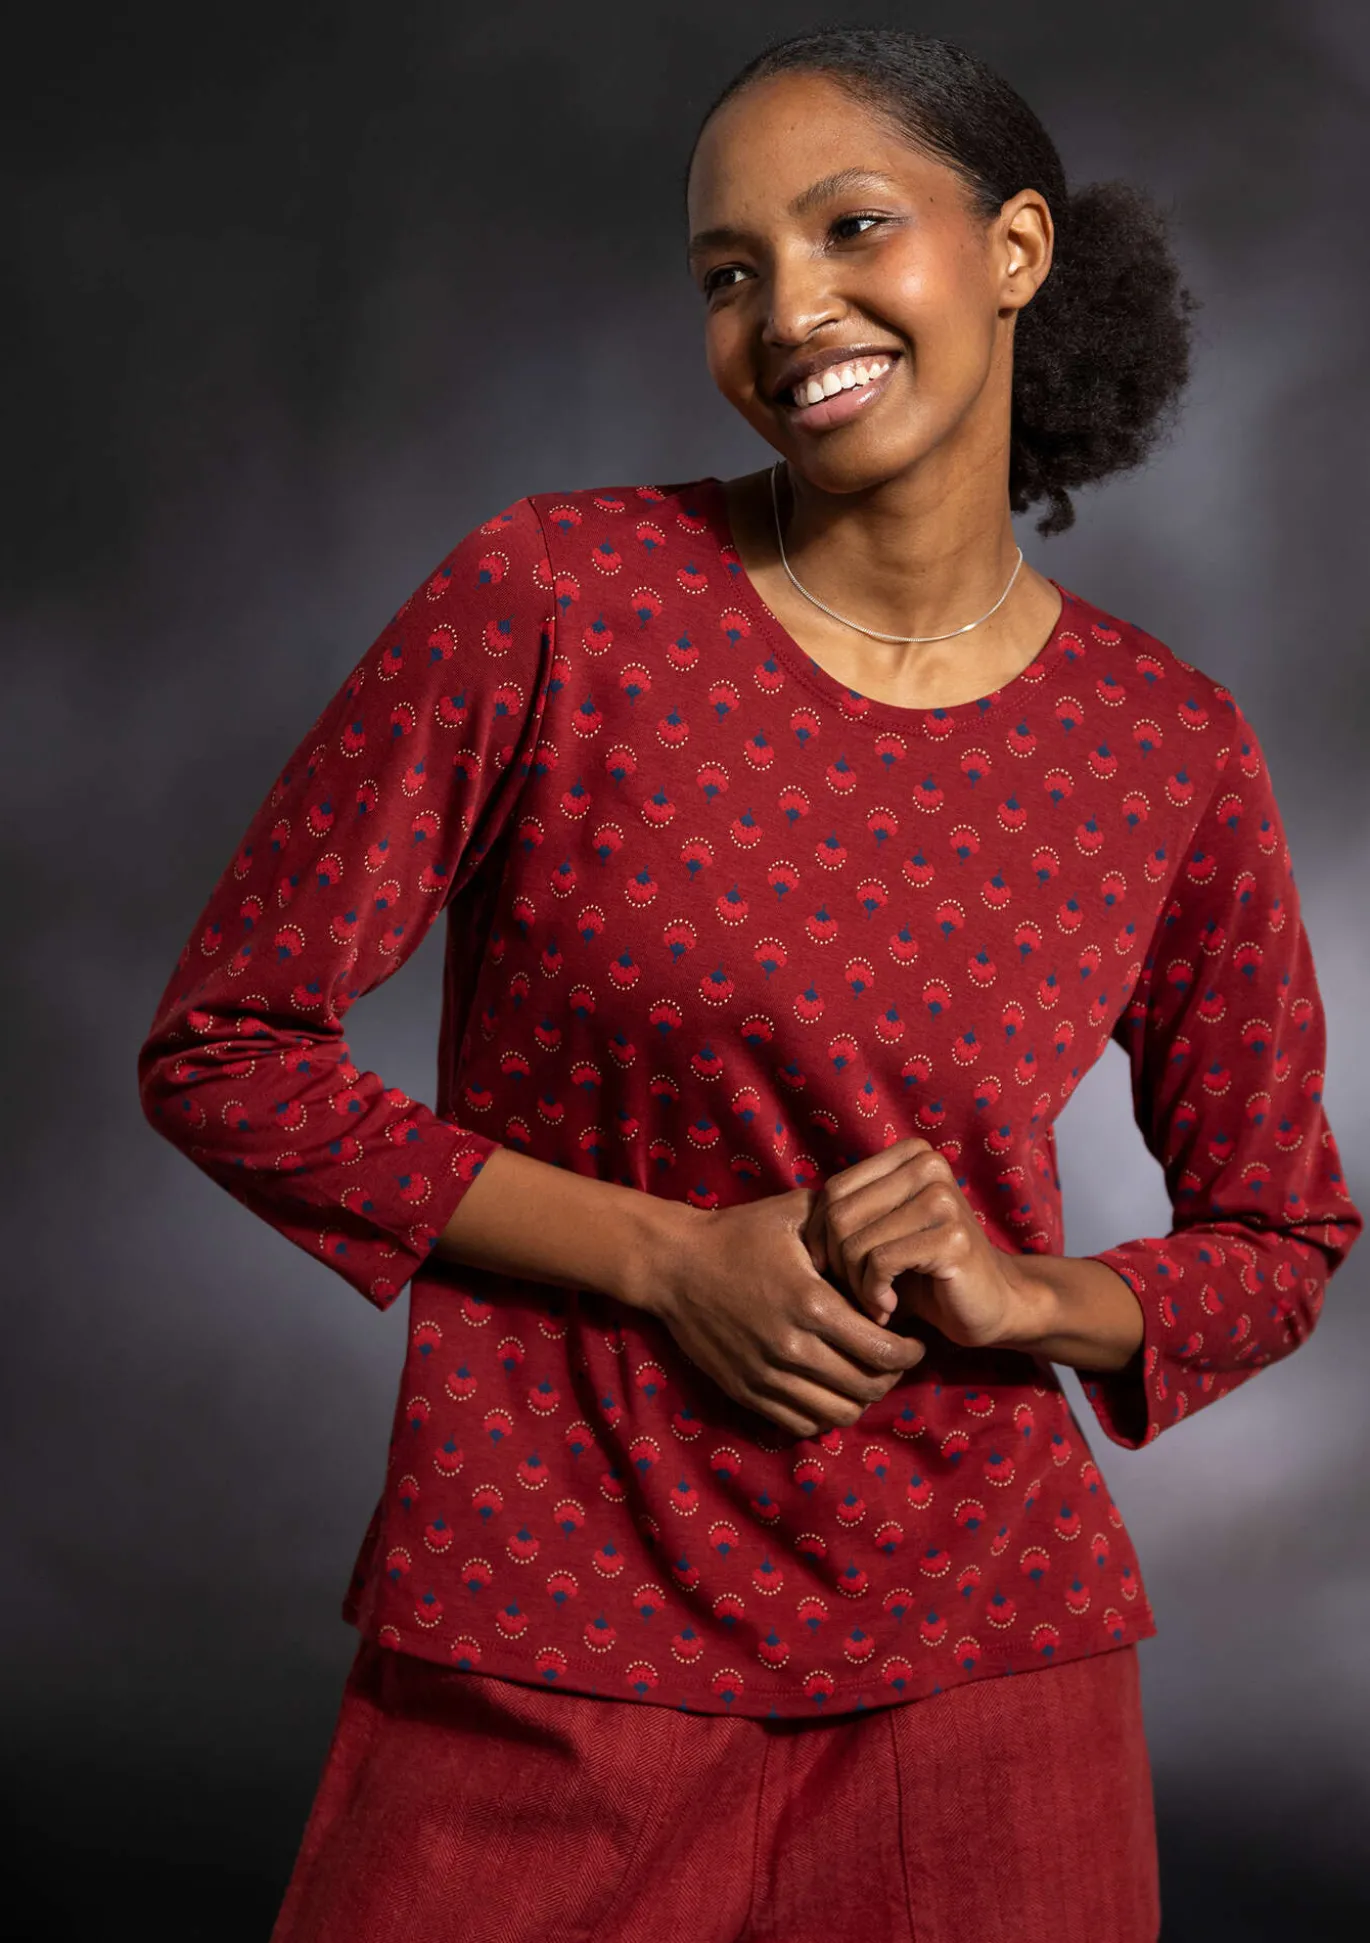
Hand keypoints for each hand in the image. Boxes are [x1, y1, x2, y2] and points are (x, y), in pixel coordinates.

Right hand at [651, 1188, 927, 1439]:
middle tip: (897, 1360)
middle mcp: (791, 1348)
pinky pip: (801, 1423)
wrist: (672, 1264)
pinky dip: (824, 1414)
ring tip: (866, 1376)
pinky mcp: (746, 1391)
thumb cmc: (737, 1233)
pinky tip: (830, 1389)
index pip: (881, 1350)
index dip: (909, 1352)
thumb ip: (843, 1223)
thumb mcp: (794, 1214)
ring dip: (860, 1399)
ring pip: (837, 1413)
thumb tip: (888, 1232)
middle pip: (865, 1388)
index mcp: (810, 1303)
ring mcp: (766, 1375)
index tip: (916, 1342)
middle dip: (892, 1377)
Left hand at [802, 1137, 1035, 1349]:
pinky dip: (874, 1296)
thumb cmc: (923, 1272)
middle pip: (840, 1216)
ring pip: (856, 1243)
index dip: (821, 1238)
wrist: (990, 1304)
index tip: (835, 1271)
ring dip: (857, 1286)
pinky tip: (889, 1309)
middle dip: (838, 1265)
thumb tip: (783, 1228)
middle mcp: (928, 1165)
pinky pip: (880, 1264)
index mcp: (910, 1155)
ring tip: (874, 1302)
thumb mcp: (880, 1232)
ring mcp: (943, 1198)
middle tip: (857, 1292)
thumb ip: (845, 1216)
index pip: (832, 1191)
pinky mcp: (952, 1237)